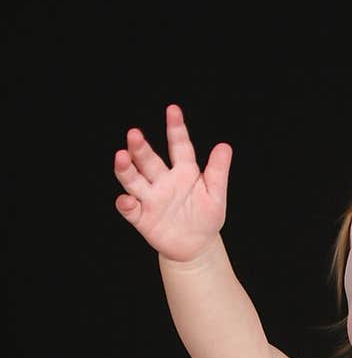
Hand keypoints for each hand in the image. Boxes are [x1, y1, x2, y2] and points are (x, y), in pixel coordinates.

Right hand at [113, 105, 231, 261]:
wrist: (197, 247)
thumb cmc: (206, 218)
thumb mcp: (216, 195)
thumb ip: (218, 172)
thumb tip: (225, 146)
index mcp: (183, 171)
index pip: (178, 146)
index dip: (176, 128)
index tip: (173, 110)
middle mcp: (163, 181)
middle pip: (148, 160)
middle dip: (140, 148)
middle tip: (134, 134)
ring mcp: (151, 198)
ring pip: (134, 180)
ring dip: (126, 169)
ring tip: (121, 157)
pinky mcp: (142, 218)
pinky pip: (130, 209)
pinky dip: (126, 204)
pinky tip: (127, 200)